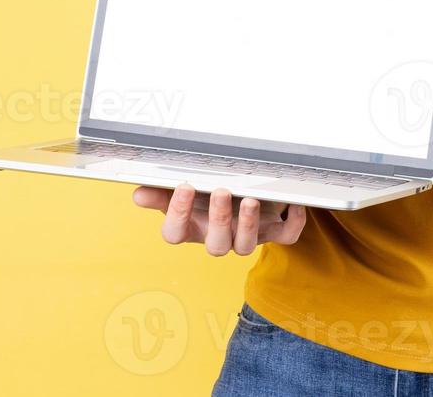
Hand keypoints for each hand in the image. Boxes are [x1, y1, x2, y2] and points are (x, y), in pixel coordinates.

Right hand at [132, 184, 306, 255]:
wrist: (244, 192)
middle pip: (215, 245)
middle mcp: (218, 237)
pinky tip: (293, 204)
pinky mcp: (273, 231)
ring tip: (251, 200)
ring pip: (246, 246)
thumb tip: (138, 194)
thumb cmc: (209, 193)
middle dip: (219, 220)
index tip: (185, 186)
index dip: (178, 214)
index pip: (176, 233)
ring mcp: (246, 236)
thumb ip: (162, 193)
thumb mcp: (187, 191)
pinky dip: (293, 223)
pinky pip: (286, 236)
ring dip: (249, 225)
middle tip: (223, 192)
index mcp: (193, 228)